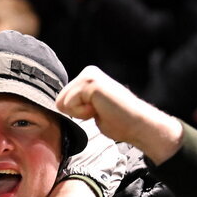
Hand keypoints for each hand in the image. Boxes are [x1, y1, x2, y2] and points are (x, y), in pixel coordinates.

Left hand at [57, 65, 182, 163]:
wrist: (137, 124)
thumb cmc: (117, 120)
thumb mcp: (91, 107)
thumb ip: (78, 102)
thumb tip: (60, 106)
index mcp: (87, 76)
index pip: (61, 99)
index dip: (76, 112)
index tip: (97, 111)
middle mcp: (87, 71)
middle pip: (59, 100)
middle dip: (76, 112)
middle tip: (99, 111)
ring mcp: (89, 75)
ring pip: (63, 102)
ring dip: (80, 113)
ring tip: (100, 109)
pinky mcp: (90, 82)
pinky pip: (70, 104)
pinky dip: (83, 113)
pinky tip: (100, 109)